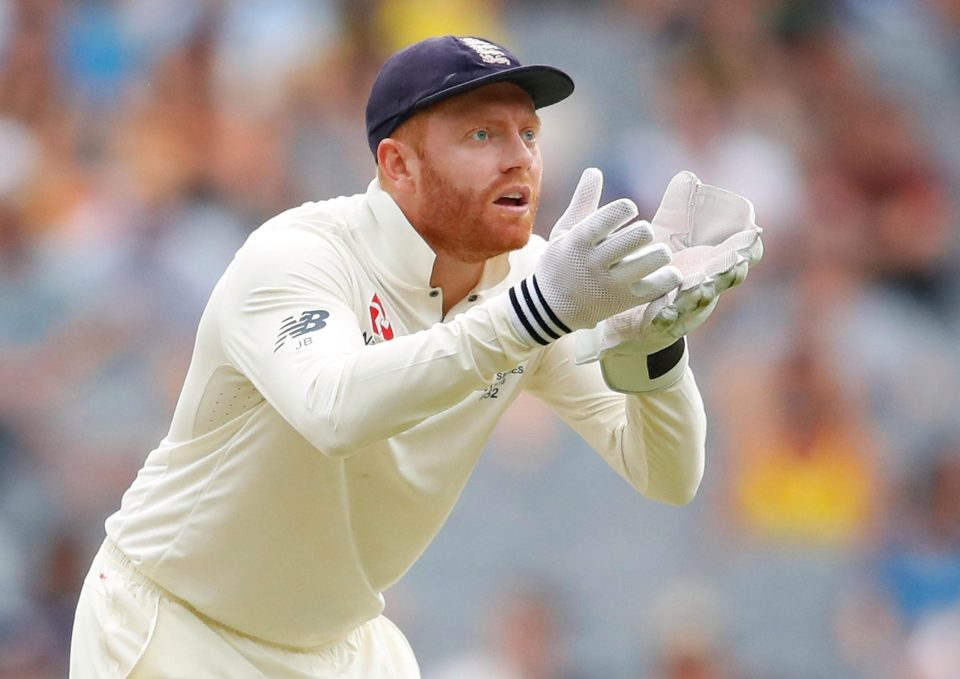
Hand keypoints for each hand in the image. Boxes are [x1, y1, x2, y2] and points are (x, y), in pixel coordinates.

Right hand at [507, 168, 681, 346]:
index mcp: (578, 241)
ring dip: (660, 252)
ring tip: (654, 253)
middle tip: (641, 236)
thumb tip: (595, 170)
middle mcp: (594, 263)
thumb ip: (582, 201)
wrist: (550, 309)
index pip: (610, 216)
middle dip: (644, 231)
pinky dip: (668, 276)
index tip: (629, 209)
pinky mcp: (623, 302)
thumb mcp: (564, 231)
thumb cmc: (560, 262)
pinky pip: (658, 286)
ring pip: (653, 260)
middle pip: (639, 236)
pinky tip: (664, 271)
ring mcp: (610, 284)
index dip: (626, 207)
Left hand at [575, 171, 762, 391]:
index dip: (748, 247)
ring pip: (698, 301)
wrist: (632, 315)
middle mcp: (704, 286)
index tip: (753, 234)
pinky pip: (666, 321)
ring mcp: (686, 307)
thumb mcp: (666, 238)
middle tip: (735, 262)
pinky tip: (662, 312)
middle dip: (731, 271)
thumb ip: (676, 209)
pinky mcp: (661, 323)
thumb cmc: (658, 270)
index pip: (739, 255)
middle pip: (724, 279)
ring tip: (702, 287)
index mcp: (710, 264)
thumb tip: (688, 177)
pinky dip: (666, 317)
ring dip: (701, 294)